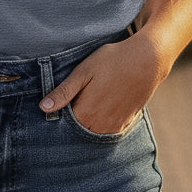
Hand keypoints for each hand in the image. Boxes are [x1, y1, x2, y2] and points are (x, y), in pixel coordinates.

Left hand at [39, 32, 166, 134]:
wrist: (148, 60)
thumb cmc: (113, 61)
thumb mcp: (84, 71)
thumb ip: (64, 92)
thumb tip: (43, 108)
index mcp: (87, 113)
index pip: (64, 125)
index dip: (59, 115)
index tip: (56, 105)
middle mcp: (100, 125)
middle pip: (79, 131)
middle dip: (72, 121)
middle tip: (74, 101)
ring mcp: (115, 125)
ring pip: (93, 132)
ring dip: (87, 123)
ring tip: (89, 102)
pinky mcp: (127, 122)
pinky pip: (109, 130)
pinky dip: (102, 124)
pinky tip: (102, 107)